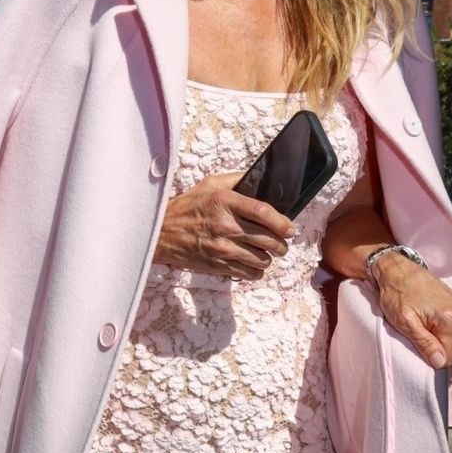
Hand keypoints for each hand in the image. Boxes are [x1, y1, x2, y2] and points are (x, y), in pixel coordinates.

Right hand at [154, 172, 294, 278]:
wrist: (161, 232)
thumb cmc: (187, 206)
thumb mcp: (210, 184)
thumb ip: (236, 180)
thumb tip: (263, 178)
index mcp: (224, 201)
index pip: (263, 211)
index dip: (282, 222)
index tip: (290, 229)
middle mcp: (224, 225)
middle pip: (267, 239)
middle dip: (282, 244)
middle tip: (283, 244)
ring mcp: (221, 248)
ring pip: (261, 259)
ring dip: (268, 258)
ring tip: (265, 253)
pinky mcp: (217, 265)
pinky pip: (248, 273)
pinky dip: (255, 271)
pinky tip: (252, 264)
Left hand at [371, 254, 451, 369]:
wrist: (401, 272)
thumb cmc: (398, 295)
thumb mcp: (404, 322)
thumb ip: (424, 343)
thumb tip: (440, 362)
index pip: (449, 357)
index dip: (432, 356)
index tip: (418, 343)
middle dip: (437, 347)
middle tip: (420, 332)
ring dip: (441, 339)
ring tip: (425, 325)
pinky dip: (446, 331)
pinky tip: (433, 322)